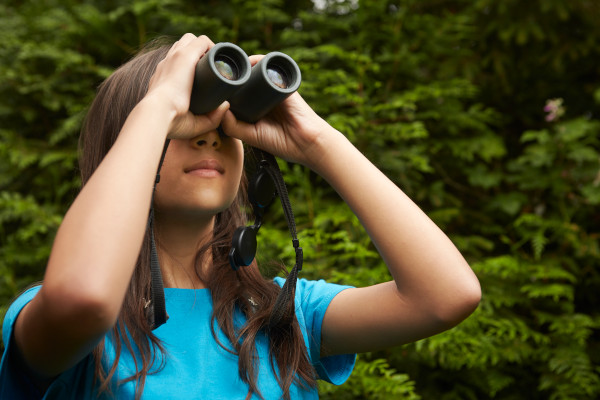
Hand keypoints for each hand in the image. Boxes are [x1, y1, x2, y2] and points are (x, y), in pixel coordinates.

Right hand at [144, 33, 229, 139]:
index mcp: (163, 78)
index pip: (174, 62)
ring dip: (204, 47)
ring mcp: (175, 57)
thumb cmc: (170, 122)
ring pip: (191, 40)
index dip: (190, 65)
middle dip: (198, 52)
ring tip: (216, 62)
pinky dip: (213, 45)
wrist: (156, 113)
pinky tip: (221, 56)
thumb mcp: (192, 123)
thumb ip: (210, 118)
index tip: (202, 75)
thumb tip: (226, 106)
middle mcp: (167, 64)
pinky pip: (202, 41)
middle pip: (182, 46)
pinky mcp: (185, 55)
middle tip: (211, 68)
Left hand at [220, 55, 334, 167]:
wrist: (306, 143)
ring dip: (243, 66)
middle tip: (217, 71)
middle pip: (243, 80)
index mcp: (253, 108)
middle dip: (231, 75)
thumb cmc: (281, 142)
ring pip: (254, 71)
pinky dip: (259, 60)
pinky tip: (248, 62)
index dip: (223, 89)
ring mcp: (272, 88)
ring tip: (230, 66)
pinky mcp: (283, 83)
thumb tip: (220, 108)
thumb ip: (233, 126)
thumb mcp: (251, 136)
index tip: (209, 85)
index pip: (235, 94)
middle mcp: (261, 96)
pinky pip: (270, 66)